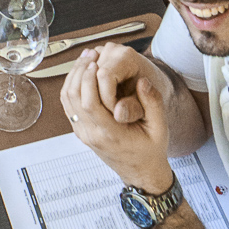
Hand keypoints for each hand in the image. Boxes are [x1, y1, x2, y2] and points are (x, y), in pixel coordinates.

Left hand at [61, 47, 172, 193]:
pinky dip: (71, 86)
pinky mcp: (81, 132)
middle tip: (90, 54)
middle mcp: (92, 135)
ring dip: (73, 76)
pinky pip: (69, 106)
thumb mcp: (161, 128)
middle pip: (74, 98)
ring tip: (86, 60)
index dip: (89, 79)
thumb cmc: (151, 151)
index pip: (89, 103)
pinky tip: (82, 73)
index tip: (96, 62)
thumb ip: (153, 103)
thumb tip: (142, 81)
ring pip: (67, 100)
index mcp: (111, 134)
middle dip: (79, 71)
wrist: (142, 174)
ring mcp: (84, 134)